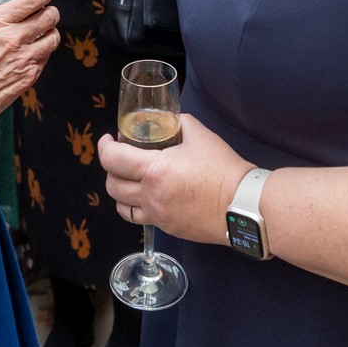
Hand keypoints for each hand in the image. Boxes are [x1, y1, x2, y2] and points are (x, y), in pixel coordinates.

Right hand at [0, 0, 57, 147]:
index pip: (33, 0)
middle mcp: (14, 39)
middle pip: (49, 16)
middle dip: (50, 10)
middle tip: (46, 10)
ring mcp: (25, 59)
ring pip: (53, 37)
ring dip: (51, 30)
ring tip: (43, 30)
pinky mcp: (29, 76)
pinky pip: (46, 57)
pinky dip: (43, 50)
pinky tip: (34, 50)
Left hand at [99, 115, 250, 244]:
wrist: (242, 205)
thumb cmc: (223, 169)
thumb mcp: (200, 135)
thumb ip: (180, 123)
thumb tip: (170, 119)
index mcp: (155, 170)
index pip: (113, 160)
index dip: (105, 147)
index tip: (108, 140)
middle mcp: (151, 196)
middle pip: (112, 185)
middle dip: (111, 169)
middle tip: (121, 159)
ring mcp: (158, 215)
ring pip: (121, 207)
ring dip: (120, 192)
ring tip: (130, 180)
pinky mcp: (168, 228)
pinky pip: (142, 219)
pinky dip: (137, 207)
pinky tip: (148, 196)